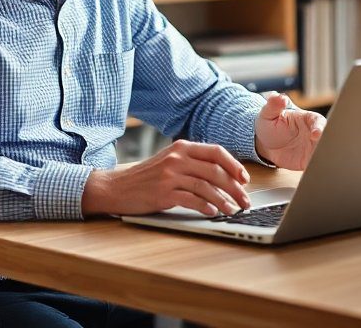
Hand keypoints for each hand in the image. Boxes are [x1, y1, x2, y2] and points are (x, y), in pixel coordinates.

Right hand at [82, 140, 250, 217]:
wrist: (116, 187)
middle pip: (215, 171)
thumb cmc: (146, 177)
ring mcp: (170, 175)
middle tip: (245, 200)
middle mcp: (177, 158)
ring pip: (206, 186)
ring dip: (223, 200)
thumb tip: (224, 175)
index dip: (234, 165)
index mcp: (182, 147)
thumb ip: (192, 162)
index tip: (245, 179)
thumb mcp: (170, 161)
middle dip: (234, 188)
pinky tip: (212, 212)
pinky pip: (191, 199)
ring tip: (232, 210)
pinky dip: (205, 206)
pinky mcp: (163, 193)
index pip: (216, 152)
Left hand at [254, 93, 325, 169]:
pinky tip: (318, 170)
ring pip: (325, 151)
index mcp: (306, 119)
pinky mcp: (309, 161)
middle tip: (325, 149)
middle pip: (327, 136)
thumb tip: (278, 96)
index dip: (319, 127)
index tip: (316, 134)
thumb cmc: (269, 125)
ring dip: (326, 155)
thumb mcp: (268, 114)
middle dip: (328, 142)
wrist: (266, 145)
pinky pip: (318, 164)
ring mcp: (313, 147)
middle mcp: (313, 133)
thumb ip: (274, 105)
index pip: (318, 121)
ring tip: (323, 161)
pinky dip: (320, 166)